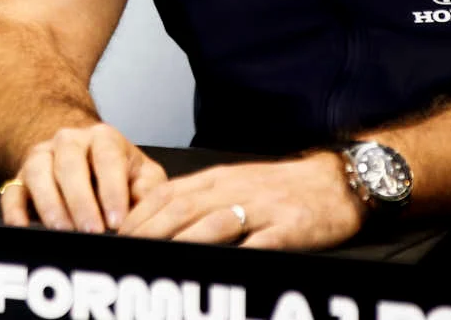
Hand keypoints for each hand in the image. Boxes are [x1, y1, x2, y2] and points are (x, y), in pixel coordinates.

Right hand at [1, 123, 166, 232]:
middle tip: (92, 231)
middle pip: (70, 164)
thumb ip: (150, 191)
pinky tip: (23, 229)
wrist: (81, 156)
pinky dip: (14, 212)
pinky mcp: (20, 179)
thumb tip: (149, 213)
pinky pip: (12, 193)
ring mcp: (41, 158)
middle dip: (81, 201)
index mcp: (103, 138)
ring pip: (38, 173)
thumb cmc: (117, 172)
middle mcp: (69, 142)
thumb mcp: (142, 175)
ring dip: (50, 204)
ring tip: (63, 231)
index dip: (112, 190)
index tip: (118, 220)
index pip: (107, 158)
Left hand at [118, 151, 364, 249]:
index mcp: (216, 180)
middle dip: (149, 232)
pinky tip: (222, 270)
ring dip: (182, 244)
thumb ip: (198, 199)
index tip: (116, 236)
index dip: (139, 216)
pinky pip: (259, 243)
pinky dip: (239, 255)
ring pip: (213, 224)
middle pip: (181, 210)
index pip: (167, 195)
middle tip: (126, 253)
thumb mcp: (233, 184)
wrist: (333, 181)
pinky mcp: (287, 228)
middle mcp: (232, 191)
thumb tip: (157, 220)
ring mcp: (260, 209)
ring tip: (160, 264)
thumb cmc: (279, 189)